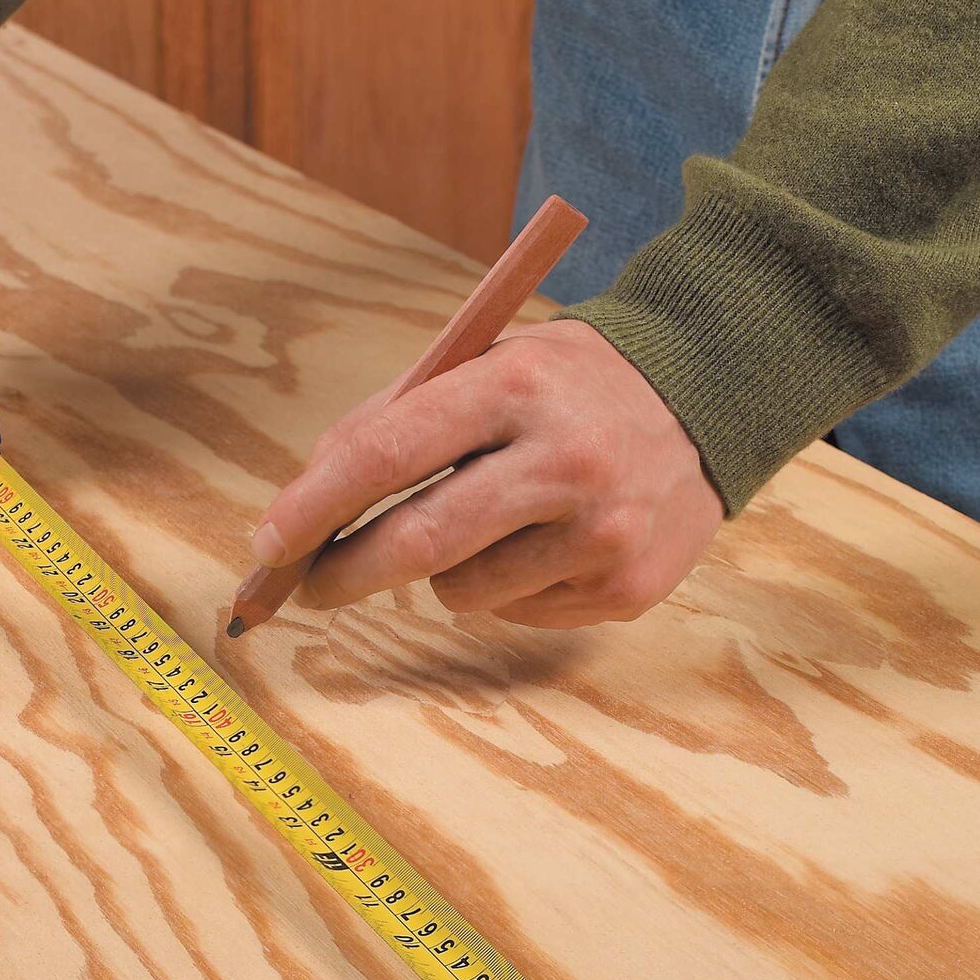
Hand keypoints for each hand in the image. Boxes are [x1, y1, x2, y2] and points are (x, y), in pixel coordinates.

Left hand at [252, 319, 724, 627]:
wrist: (711, 397)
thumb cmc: (570, 385)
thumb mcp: (491, 365)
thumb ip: (399, 419)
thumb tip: (306, 498)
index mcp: (518, 386)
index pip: (388, 453)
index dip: (314, 506)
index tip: (268, 543)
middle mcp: (565, 461)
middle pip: (419, 543)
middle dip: (345, 573)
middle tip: (311, 584)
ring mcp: (601, 534)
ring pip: (461, 593)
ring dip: (440, 576)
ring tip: (484, 529)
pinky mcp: (625, 589)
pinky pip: (516, 614)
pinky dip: (504, 589)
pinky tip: (544, 545)